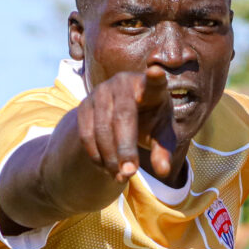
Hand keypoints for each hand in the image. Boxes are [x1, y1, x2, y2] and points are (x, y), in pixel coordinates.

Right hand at [74, 66, 177, 180]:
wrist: (124, 116)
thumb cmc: (151, 122)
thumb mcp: (162, 137)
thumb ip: (164, 152)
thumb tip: (163, 172)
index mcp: (150, 87)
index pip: (154, 81)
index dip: (155, 77)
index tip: (156, 71)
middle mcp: (123, 83)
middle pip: (123, 116)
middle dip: (125, 147)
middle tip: (130, 173)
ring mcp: (100, 92)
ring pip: (101, 127)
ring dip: (109, 156)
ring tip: (121, 177)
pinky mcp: (84, 104)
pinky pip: (86, 132)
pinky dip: (95, 153)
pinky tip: (106, 168)